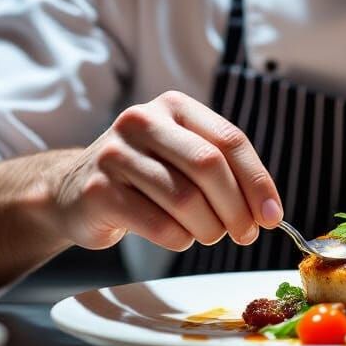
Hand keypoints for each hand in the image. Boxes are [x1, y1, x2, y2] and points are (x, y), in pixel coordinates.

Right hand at [48, 90, 282, 252]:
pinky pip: (158, 225)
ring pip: (185, 199)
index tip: (272, 215)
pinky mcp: (99, 191)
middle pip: (209, 167)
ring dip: (209, 228)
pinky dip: (179, 239)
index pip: (229, 140)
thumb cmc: (144, 176)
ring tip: (209, 234)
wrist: (73, 190)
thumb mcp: (182, 157)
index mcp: (174, 106)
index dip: (257, 181)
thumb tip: (267, 211)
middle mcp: (142, 121)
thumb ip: (224, 172)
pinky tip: (179, 236)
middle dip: (237, 208)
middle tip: (246, 234)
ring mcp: (116, 154)